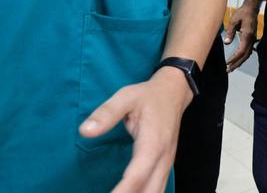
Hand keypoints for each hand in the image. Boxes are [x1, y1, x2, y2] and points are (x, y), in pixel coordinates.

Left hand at [79, 67, 192, 192]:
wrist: (173, 92)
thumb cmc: (148, 96)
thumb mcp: (125, 97)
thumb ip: (106, 114)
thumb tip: (85, 131)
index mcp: (153, 143)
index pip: (136, 177)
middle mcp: (163, 158)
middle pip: (149, 191)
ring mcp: (166, 164)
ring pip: (156, 192)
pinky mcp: (165, 166)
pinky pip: (157, 188)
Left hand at [224, 0, 260, 71]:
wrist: (251, 7)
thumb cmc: (242, 13)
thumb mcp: (233, 20)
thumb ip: (230, 31)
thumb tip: (226, 42)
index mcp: (247, 35)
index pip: (241, 51)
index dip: (234, 58)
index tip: (227, 63)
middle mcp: (251, 39)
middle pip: (245, 55)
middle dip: (236, 64)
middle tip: (228, 70)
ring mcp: (253, 39)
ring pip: (247, 54)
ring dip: (239, 62)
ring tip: (231, 68)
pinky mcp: (252, 38)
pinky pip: (248, 51)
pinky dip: (243, 57)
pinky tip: (238, 60)